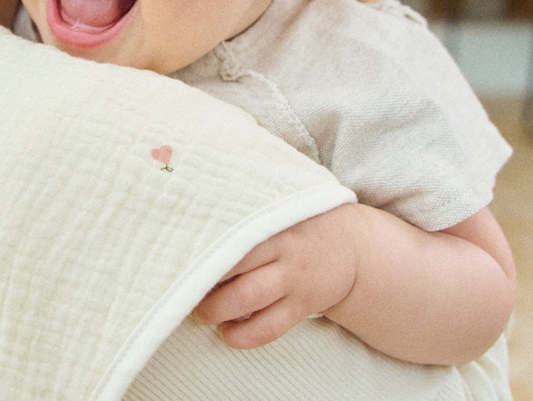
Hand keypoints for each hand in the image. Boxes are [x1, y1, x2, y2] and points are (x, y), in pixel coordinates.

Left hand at [194, 204, 358, 348]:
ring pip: (249, 300)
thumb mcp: (277, 202)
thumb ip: (245, 202)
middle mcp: (282, 252)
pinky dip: (244, 336)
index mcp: (272, 222)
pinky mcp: (301, 307)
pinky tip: (228, 333)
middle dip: (205, 284)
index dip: (204, 247)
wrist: (352, 248)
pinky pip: (270, 328)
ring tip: (202, 313)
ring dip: (219, 311)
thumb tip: (199, 195)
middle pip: (235, 266)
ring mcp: (293, 282)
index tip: (180, 253)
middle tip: (184, 288)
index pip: (232, 233)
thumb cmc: (300, 220)